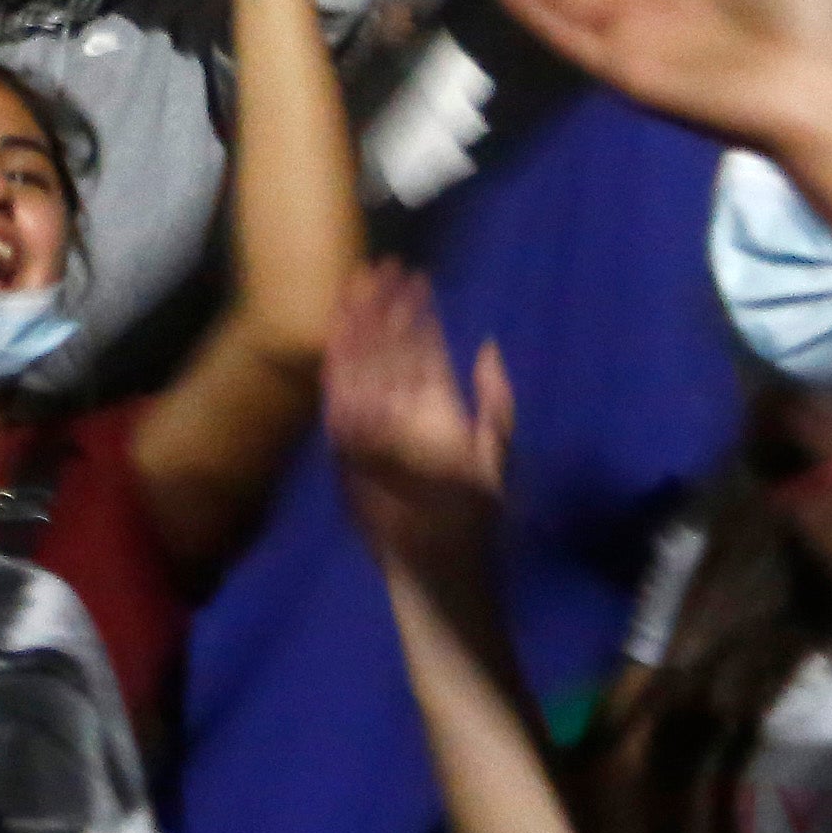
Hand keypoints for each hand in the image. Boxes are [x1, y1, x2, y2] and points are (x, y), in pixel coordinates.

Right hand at [323, 264, 512, 579]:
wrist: (442, 566)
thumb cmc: (473, 517)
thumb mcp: (494, 452)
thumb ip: (494, 401)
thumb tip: (489, 344)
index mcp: (437, 406)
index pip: (423, 348)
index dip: (418, 313)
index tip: (414, 276)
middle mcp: (402, 410)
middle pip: (389, 349)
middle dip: (384, 308)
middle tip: (379, 266)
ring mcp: (375, 427)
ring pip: (364, 368)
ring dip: (359, 329)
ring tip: (355, 289)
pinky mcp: (350, 450)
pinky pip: (342, 405)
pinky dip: (338, 372)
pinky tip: (336, 340)